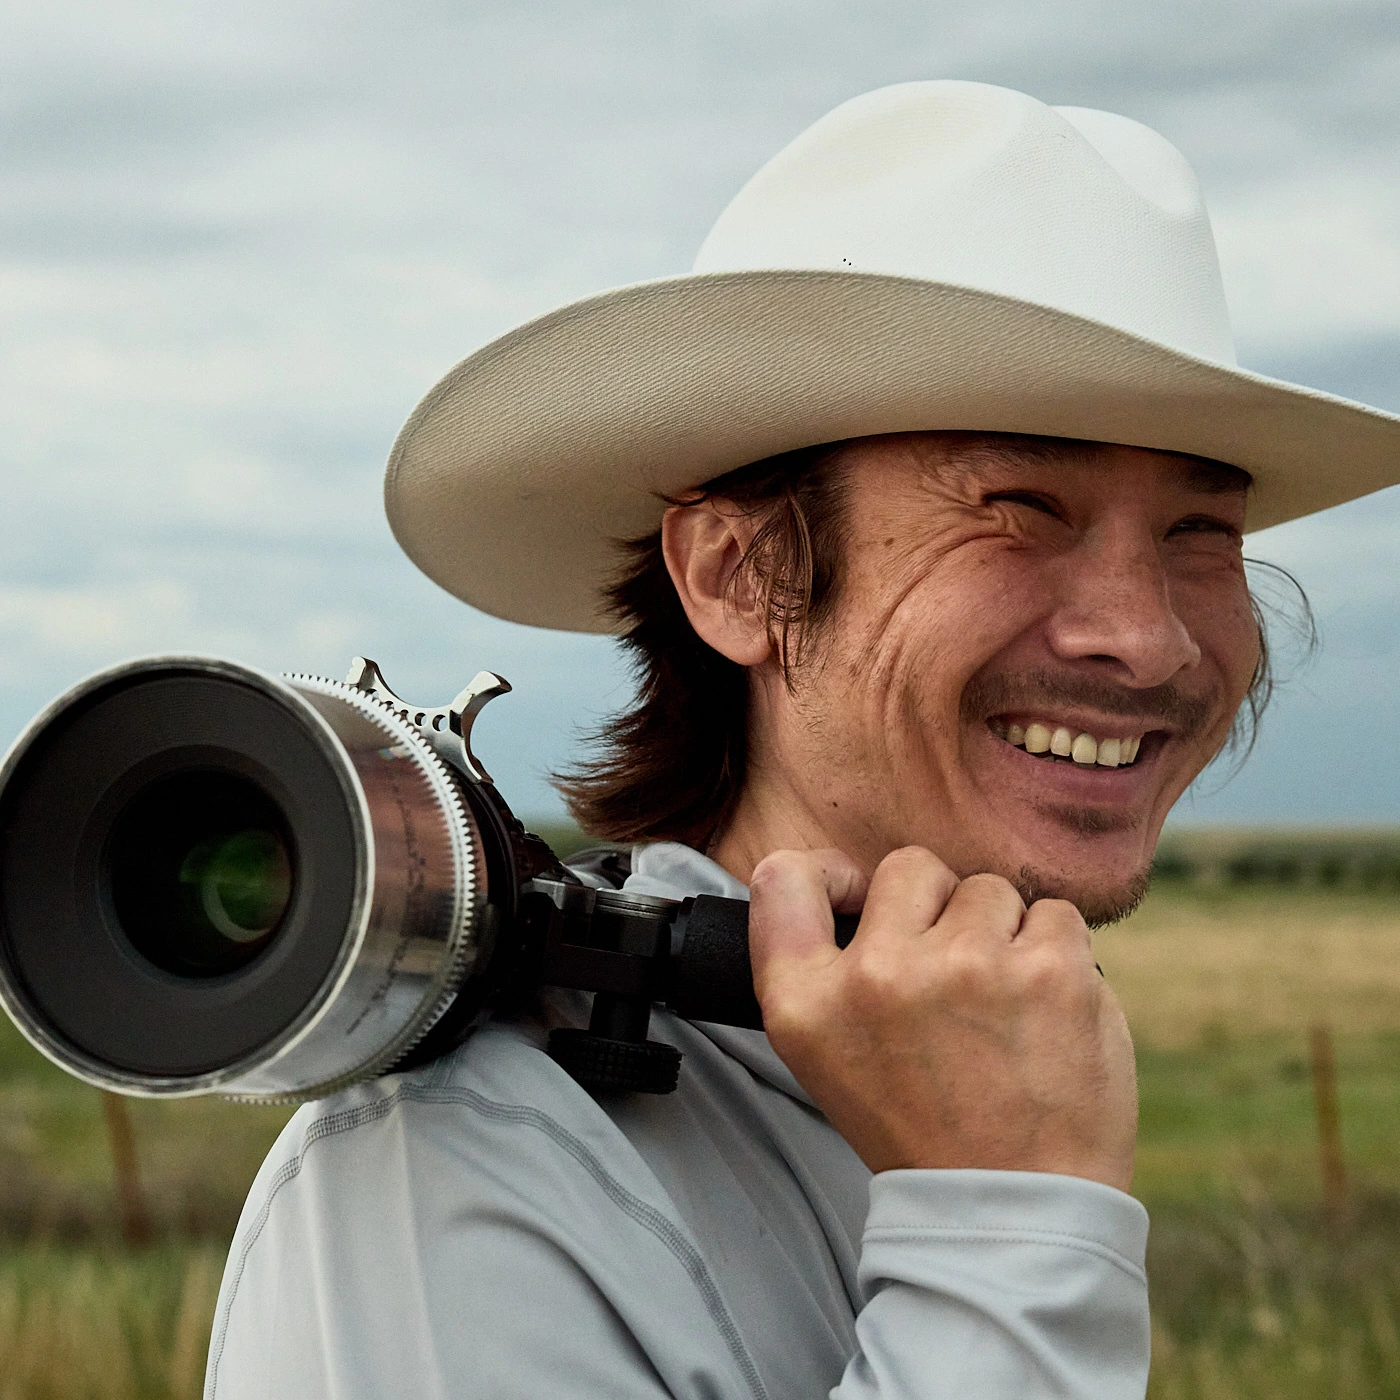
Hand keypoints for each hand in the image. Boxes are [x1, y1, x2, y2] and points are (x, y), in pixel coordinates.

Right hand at [747, 846, 1136, 1191]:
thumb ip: (809, 959)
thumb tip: (841, 872)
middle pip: (909, 868)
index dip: (827, 875)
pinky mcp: (1051, 969)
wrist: (1014, 1204)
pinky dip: (1055, 954)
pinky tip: (1044, 1011)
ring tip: (999, 1008)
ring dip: (998, 935)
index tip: (857, 900)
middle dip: (934, 910)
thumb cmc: (919, 1123)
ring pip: (987, 890)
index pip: (784, 878)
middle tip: (949, 982)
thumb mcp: (821, 1054)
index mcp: (809, 1000)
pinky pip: (1054, 913)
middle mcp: (880, 973)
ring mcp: (969, 964)